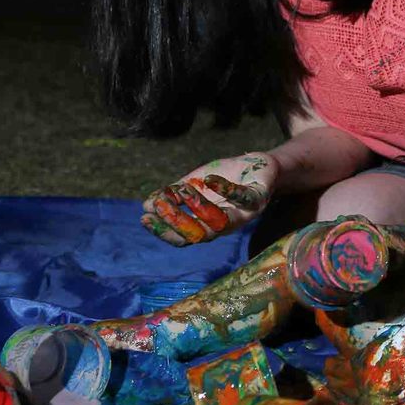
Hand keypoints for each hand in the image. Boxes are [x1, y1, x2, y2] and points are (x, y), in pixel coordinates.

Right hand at [140, 152, 277, 245]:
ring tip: (183, 189)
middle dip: (178, 223)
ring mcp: (245, 214)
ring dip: (199, 208)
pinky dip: (225, 190)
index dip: (164, 231)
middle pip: (202, 235)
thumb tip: (147, 206)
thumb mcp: (195, 185)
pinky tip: (209, 179)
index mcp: (210, 224)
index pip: (186, 238)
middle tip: (160, 206)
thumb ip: (174, 196)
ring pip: (221, 222)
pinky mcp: (259, 198)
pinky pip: (243, 198)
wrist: (260, 166)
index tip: (145, 218)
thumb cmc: (226, 177)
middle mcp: (227, 225)